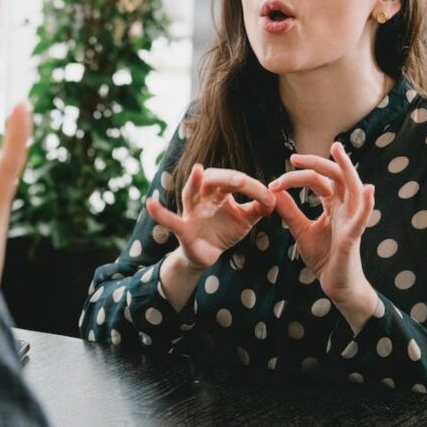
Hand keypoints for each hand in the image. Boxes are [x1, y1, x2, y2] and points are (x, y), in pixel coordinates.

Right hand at [146, 164, 276, 271]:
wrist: (207, 255)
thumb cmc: (225, 230)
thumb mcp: (246, 218)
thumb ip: (260, 207)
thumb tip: (276, 197)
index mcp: (220, 191)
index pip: (236, 181)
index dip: (253, 188)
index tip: (270, 198)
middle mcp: (203, 196)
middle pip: (212, 179)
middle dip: (227, 178)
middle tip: (242, 180)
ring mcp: (190, 211)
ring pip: (190, 192)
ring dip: (194, 182)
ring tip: (197, 171)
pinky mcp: (182, 228)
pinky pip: (170, 220)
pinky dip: (160, 213)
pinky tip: (149, 205)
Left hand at [268, 142, 378, 331]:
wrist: (336, 285)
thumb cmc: (324, 257)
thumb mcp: (301, 230)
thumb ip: (290, 211)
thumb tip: (274, 191)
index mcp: (333, 206)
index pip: (318, 181)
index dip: (297, 177)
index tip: (274, 181)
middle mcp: (345, 208)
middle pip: (335, 177)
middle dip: (317, 163)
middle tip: (294, 157)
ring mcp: (352, 221)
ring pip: (354, 188)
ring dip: (347, 169)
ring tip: (339, 151)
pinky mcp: (353, 237)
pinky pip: (363, 219)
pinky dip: (367, 204)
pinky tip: (369, 190)